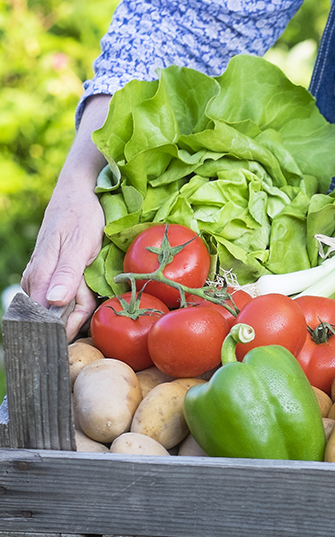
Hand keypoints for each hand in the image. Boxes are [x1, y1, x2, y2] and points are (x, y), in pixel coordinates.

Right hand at [20, 95, 109, 339]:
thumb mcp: (78, 244)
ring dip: (77, 316)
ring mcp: (52, 273)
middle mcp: (43, 276)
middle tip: (77, 344)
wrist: (81, 189)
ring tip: (88, 331)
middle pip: (53, 312)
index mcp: (42, 273)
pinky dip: (81, 303)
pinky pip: (71, 293)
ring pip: (62, 304)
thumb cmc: (79, 215)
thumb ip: (66, 273)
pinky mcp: (64, 269)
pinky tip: (90, 311)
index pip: (43, 312)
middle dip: (66, 327)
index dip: (55, 331)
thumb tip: (52, 302)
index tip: (65, 347)